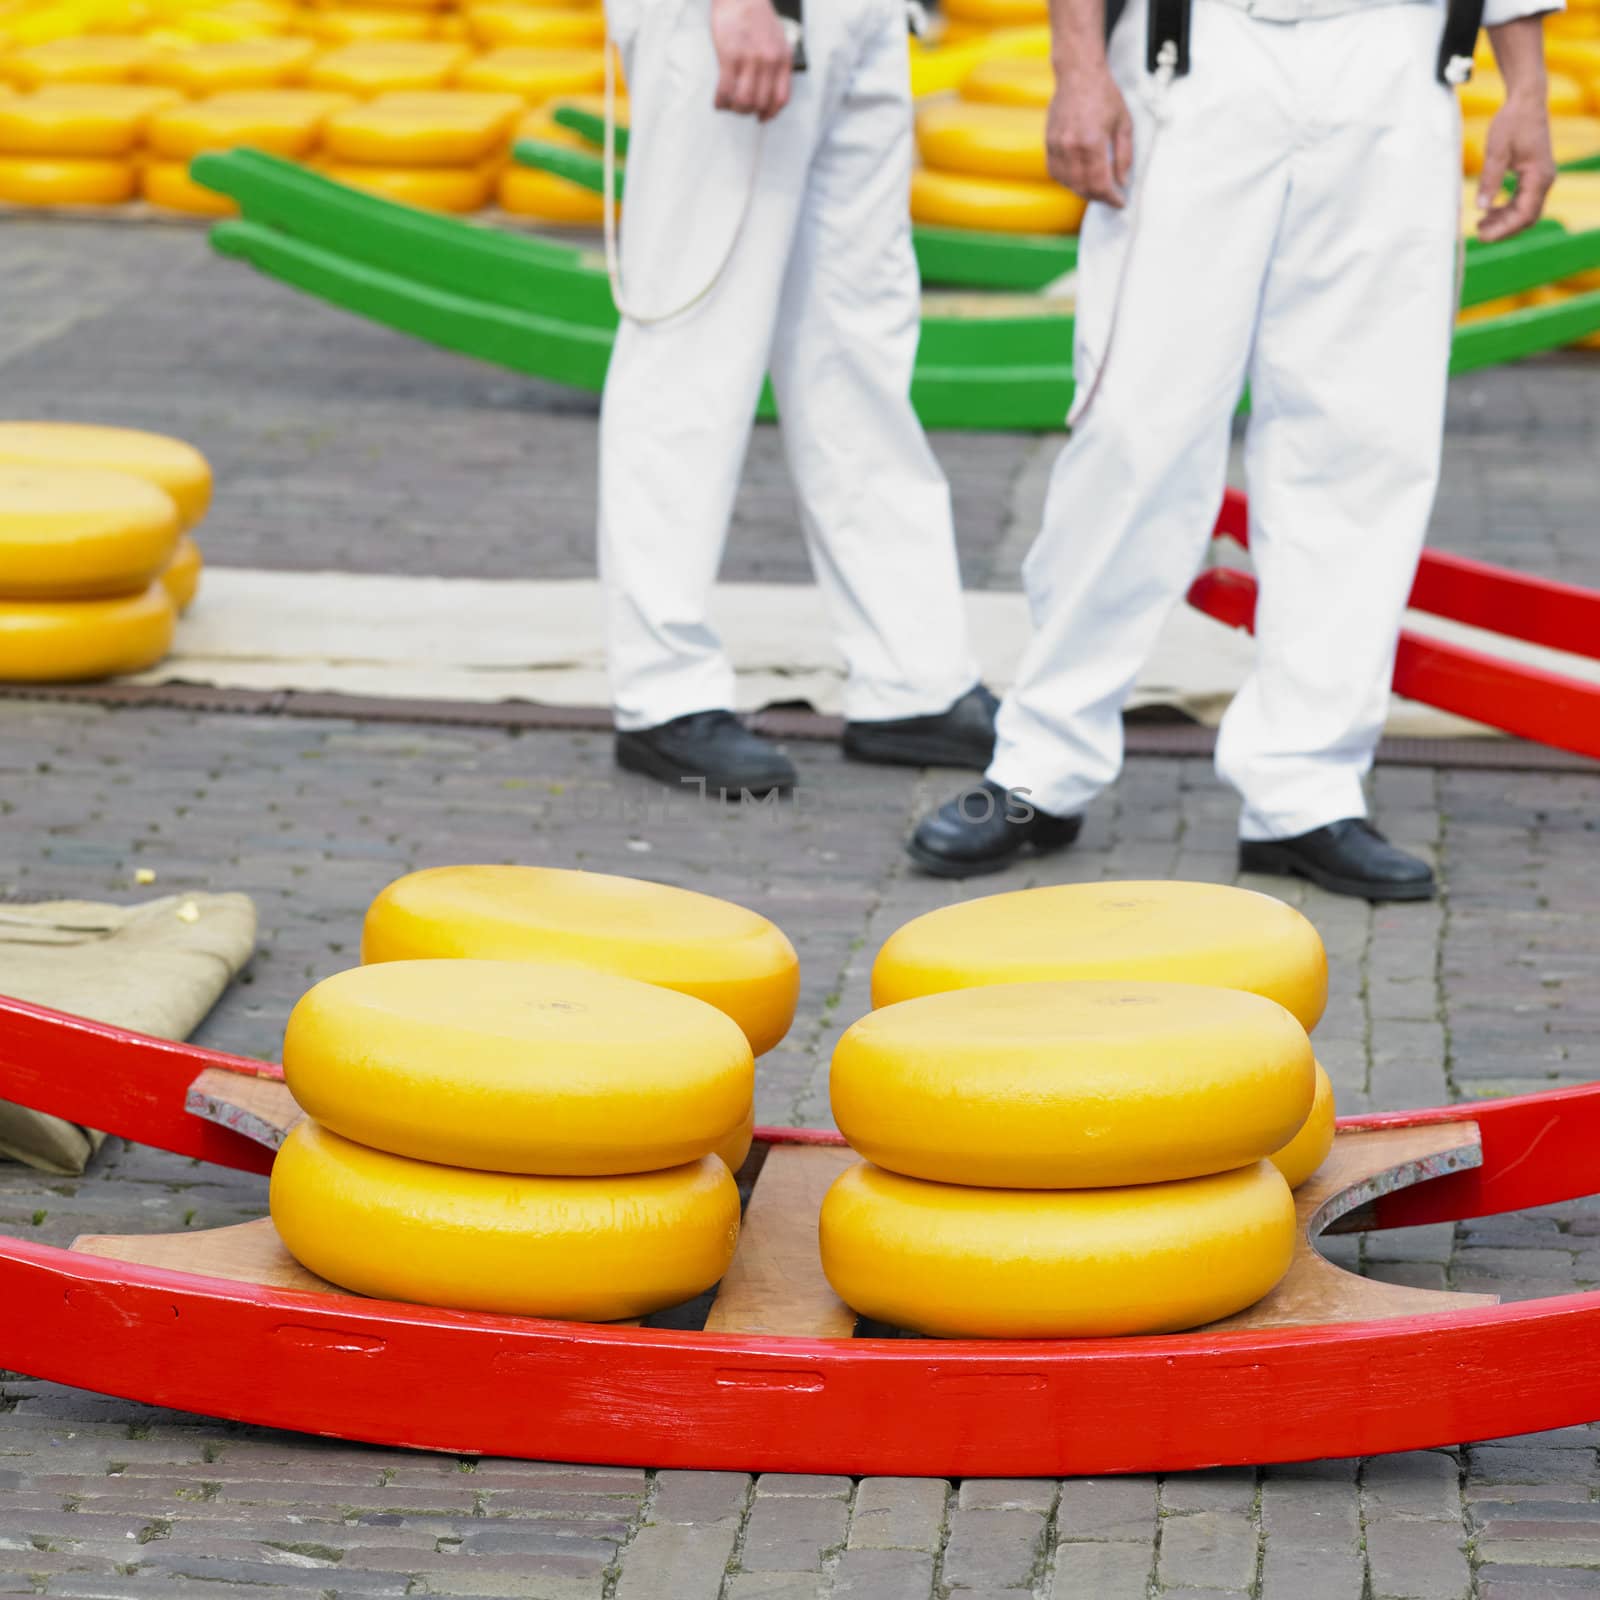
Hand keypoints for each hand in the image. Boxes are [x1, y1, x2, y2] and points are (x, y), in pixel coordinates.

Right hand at [711, 0, 791, 121]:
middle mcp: (769, 61)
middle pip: (761, 103)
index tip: (762, 118)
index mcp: (782, 59)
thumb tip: (769, 92)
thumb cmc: (756, 17)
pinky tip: (718, 102)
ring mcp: (749, 59)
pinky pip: (725, 90)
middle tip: (740, 108)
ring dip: (735, 109)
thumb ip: (776, 65)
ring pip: (744, 101)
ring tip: (729, 105)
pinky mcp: (730, 56)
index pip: (781, 99)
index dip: (770, 113)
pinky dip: (721, 102)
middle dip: (749, 112)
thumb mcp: (777, 41)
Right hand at [1046, 61, 1132, 207]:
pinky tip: (1079, 178)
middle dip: (1099, 197)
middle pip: (1083, 187)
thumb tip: (1123, 182)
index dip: (1111, 198)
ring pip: (1068, 183)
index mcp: (1092, 142)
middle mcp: (1071, 147)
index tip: (1120, 203)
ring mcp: (1057, 146)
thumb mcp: (1124, 123)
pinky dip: (1068, 181)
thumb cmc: (1104, 94)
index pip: (1101, 183)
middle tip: (1110, 198)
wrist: (1078, 74)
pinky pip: (1055, 173)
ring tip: (1096, 188)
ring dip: (1083, 191)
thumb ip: (1124, 155)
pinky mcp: (1048, 143)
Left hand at [1477, 95, 1556, 242]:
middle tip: (1478, 234)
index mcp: (1539, 176)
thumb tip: (1481, 207)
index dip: (1503, 229)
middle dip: (1503, 229)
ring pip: (1525, 210)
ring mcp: (1541, 177)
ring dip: (1504, 220)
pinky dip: (1507, 208)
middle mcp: (1545, 179)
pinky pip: (1523, 199)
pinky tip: (1488, 211)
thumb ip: (1490, 180)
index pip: (1525, 214)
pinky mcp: (1534, 174)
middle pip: (1526, 217)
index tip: (1482, 236)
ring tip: (1479, 225)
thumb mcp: (1496, 152)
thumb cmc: (1512, 122)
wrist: (1526, 100)